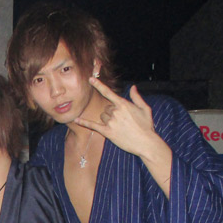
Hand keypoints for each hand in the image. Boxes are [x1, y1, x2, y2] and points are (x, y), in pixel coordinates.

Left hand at [76, 79, 172, 195]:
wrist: (146, 142)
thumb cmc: (146, 125)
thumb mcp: (145, 108)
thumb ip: (137, 97)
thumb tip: (133, 87)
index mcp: (123, 104)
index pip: (108, 92)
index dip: (98, 85)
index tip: (90, 79)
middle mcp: (115, 112)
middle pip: (106, 108)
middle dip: (112, 112)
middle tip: (122, 121)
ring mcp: (111, 122)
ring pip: (102, 116)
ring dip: (107, 119)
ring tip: (119, 127)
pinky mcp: (107, 132)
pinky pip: (93, 125)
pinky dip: (84, 122)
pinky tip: (76, 120)